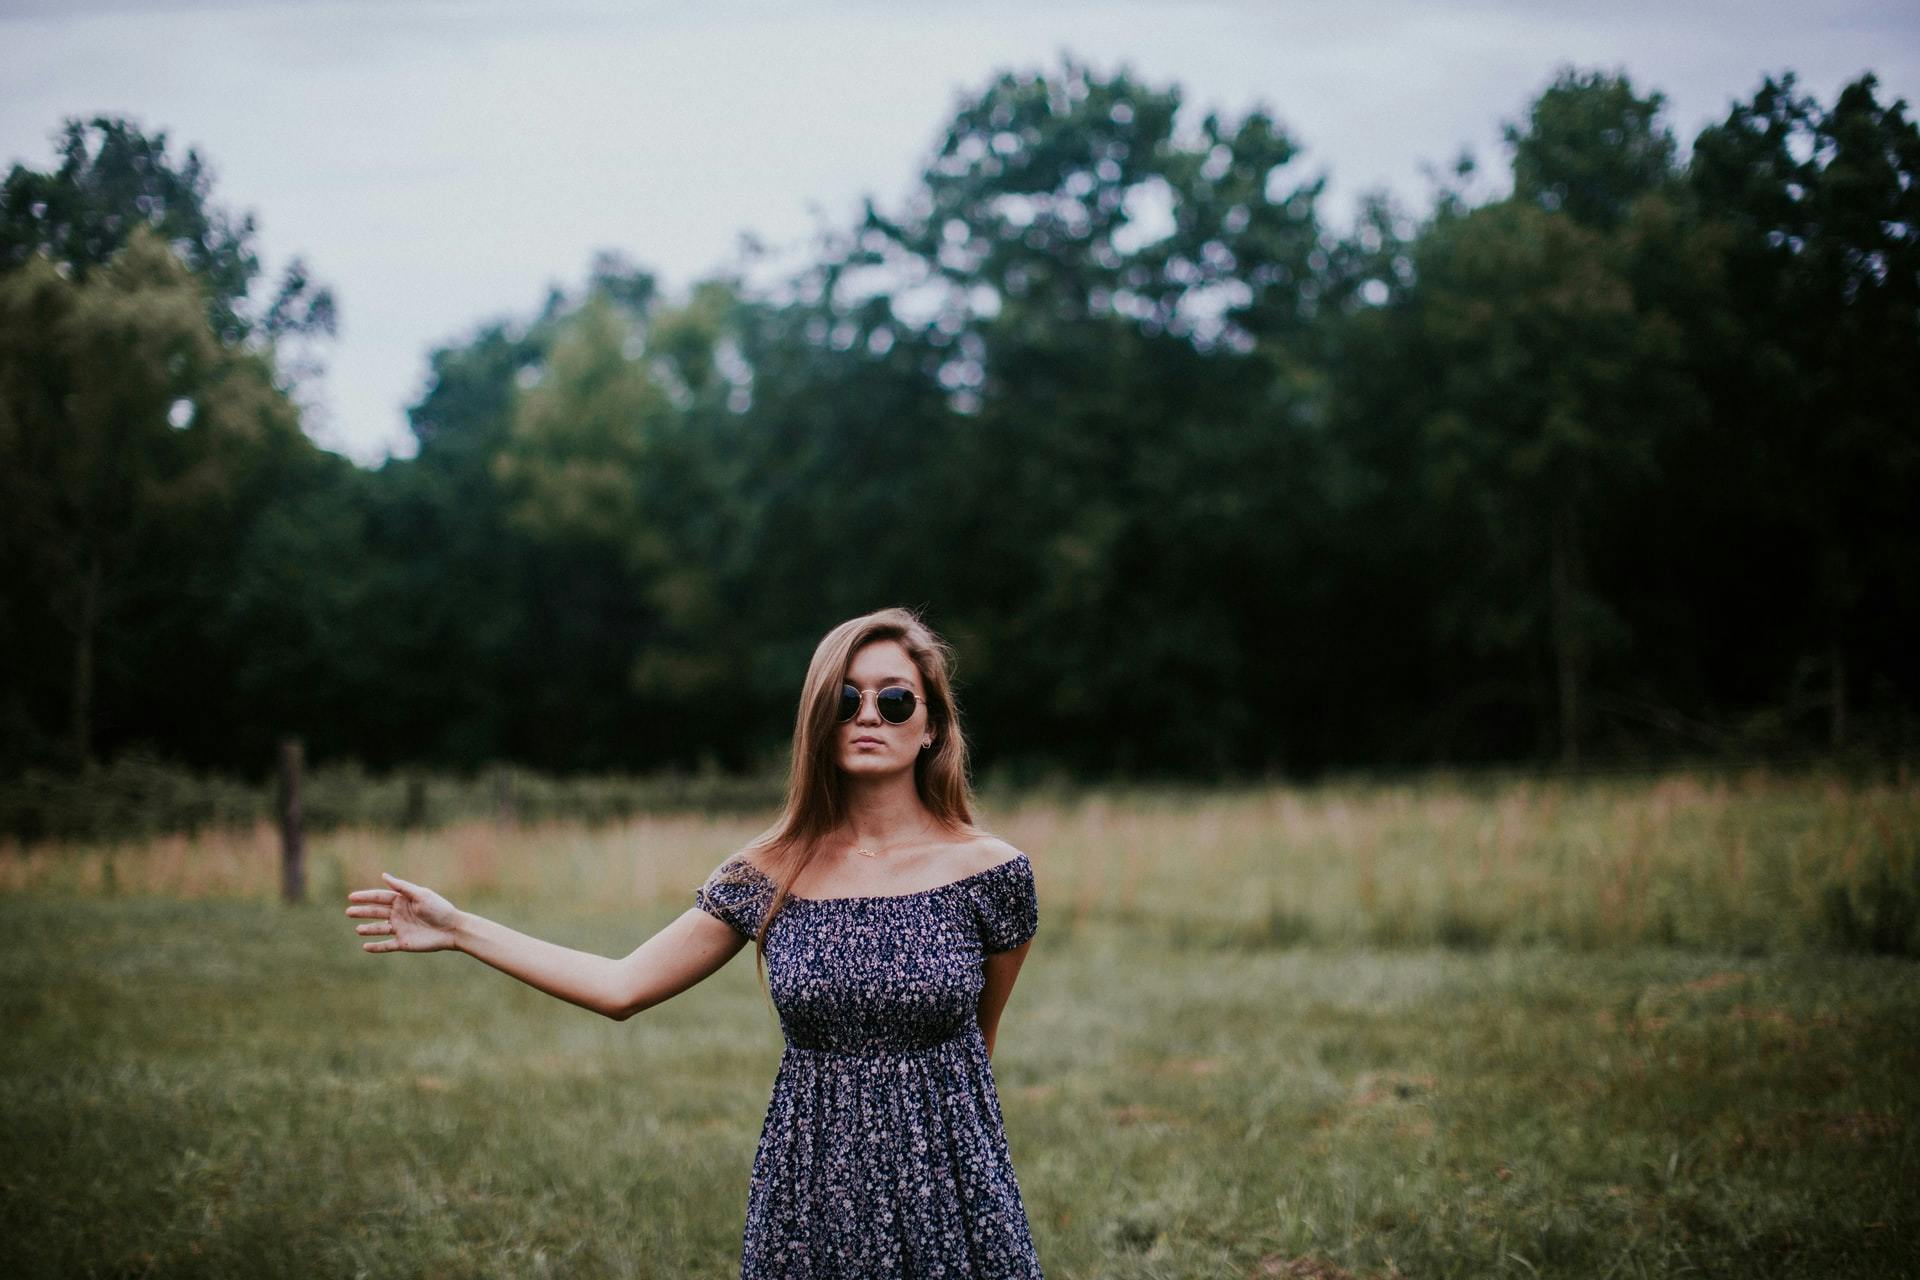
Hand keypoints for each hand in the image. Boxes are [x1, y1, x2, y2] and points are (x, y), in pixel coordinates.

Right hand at [344, 872, 465, 953]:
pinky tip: (365, 947)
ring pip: (379, 929)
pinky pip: (386, 946)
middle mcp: (399, 914)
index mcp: (402, 901)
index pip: (380, 897)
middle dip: (362, 912)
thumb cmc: (439, 909)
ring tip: (358, 929)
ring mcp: (400, 929)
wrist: (452, 929)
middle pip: (376, 912)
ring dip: (368, 929)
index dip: (366, 897)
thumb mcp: (420, 895)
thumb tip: (384, 876)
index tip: (351, 897)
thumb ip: (402, 887)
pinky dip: (376, 947)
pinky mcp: (404, 943)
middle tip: (348, 911)